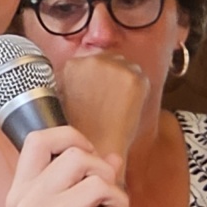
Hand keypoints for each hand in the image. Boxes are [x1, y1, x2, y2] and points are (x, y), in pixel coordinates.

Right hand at [5, 126, 134, 206]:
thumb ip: (72, 189)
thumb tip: (111, 158)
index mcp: (18, 195)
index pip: (37, 140)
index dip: (70, 136)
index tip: (88, 154)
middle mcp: (28, 203)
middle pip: (77, 156)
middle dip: (104, 172)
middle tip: (109, 197)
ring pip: (99, 184)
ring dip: (119, 200)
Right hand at [58, 55, 149, 179]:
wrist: (97, 146)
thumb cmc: (82, 130)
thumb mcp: (65, 99)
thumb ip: (76, 81)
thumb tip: (88, 75)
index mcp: (73, 65)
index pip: (91, 61)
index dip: (97, 78)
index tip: (99, 90)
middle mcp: (92, 61)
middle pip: (109, 59)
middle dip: (112, 77)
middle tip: (110, 100)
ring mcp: (114, 67)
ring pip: (126, 66)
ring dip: (125, 81)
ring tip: (118, 104)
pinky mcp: (132, 77)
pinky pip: (140, 77)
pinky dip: (138, 90)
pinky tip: (128, 106)